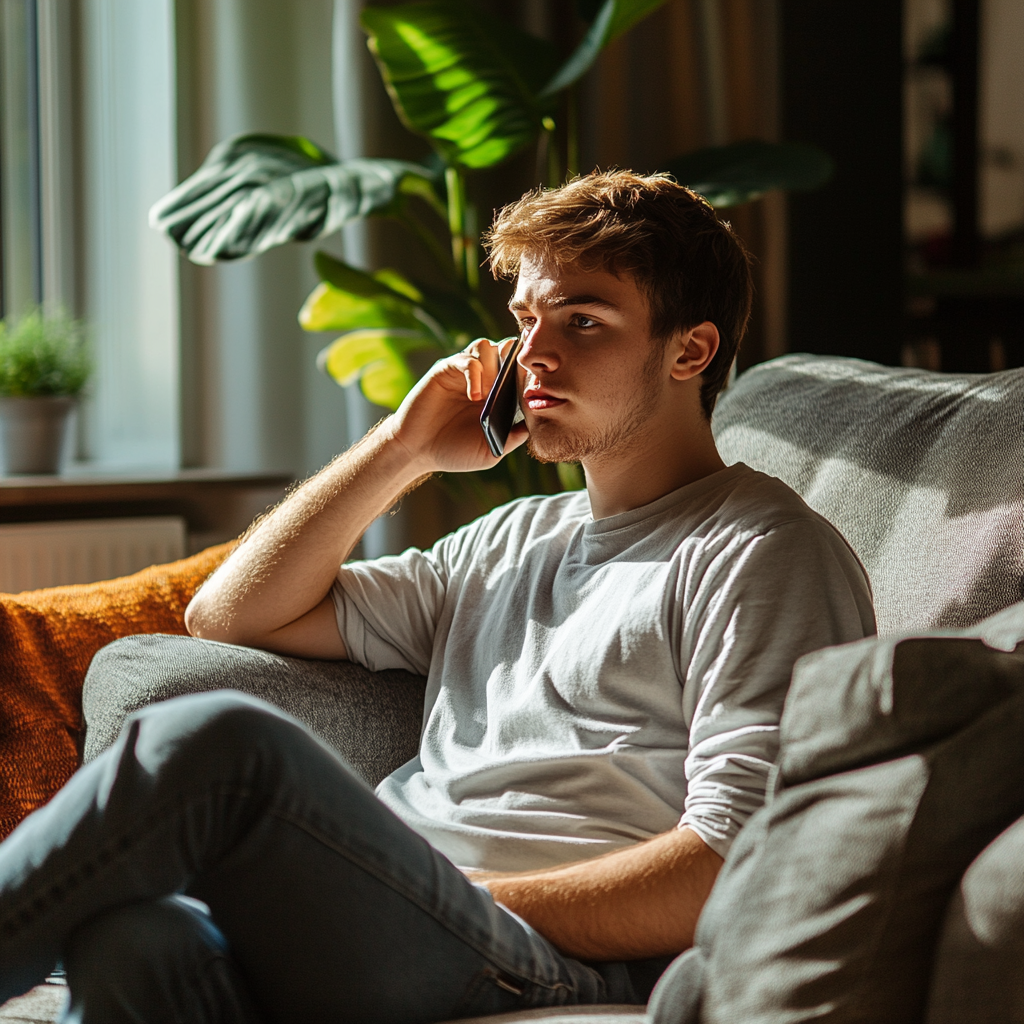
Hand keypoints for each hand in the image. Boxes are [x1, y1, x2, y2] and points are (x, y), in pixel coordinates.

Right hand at [388, 337, 528, 473]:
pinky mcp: (445, 370)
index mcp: (498, 394)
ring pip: (486, 346)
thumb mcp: (489, 452)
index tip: (535, 387)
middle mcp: (483, 378)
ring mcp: (464, 372)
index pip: (519, 370)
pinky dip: (475, 373)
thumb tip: (533, 426)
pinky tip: (475, 396)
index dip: (528, 374)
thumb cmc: (453, 452)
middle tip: (512, 385)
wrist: (418, 450)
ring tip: (490, 393)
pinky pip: (466, 359)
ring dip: (493, 365)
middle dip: (513, 361)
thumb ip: (511, 439)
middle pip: (506, 349)